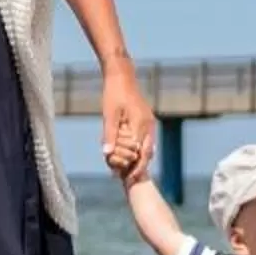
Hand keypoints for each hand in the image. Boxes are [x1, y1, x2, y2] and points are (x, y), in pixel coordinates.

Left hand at [100, 65, 153, 183]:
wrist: (121, 75)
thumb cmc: (114, 94)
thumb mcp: (109, 115)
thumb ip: (109, 135)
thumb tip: (107, 154)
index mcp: (142, 125)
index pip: (142, 154)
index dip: (135, 168)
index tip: (126, 179)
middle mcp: (149, 126)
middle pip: (147, 153)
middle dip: (137, 166)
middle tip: (125, 177)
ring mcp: (149, 122)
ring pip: (147, 147)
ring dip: (137, 158)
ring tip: (125, 169)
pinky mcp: (145, 120)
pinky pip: (144, 139)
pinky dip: (137, 148)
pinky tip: (126, 153)